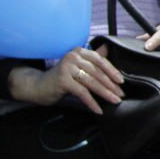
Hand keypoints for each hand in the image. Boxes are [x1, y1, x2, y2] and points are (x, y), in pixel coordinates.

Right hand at [8, 46, 122, 113]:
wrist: (38, 86)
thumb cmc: (61, 78)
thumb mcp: (78, 67)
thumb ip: (92, 59)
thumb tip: (108, 48)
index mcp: (79, 52)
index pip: (100, 60)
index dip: (112, 71)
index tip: (121, 81)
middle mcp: (73, 56)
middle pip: (97, 72)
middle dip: (111, 85)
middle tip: (120, 94)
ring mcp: (67, 67)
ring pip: (92, 82)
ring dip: (105, 93)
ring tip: (114, 101)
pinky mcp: (63, 80)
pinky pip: (82, 92)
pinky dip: (91, 102)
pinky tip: (98, 109)